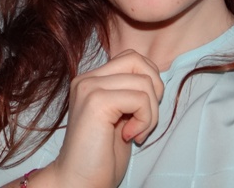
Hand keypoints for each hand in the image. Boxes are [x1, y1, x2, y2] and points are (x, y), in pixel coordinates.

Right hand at [38, 50, 163, 187]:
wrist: (78, 182)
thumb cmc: (101, 156)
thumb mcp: (121, 116)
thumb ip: (130, 92)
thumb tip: (154, 77)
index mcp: (91, 80)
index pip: (132, 58)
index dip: (148, 82)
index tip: (141, 112)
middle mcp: (87, 79)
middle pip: (138, 61)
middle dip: (153, 91)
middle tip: (144, 120)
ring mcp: (89, 88)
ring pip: (144, 82)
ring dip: (150, 113)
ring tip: (136, 133)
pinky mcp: (96, 101)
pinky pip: (140, 98)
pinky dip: (145, 120)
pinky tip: (130, 136)